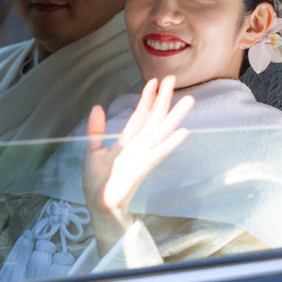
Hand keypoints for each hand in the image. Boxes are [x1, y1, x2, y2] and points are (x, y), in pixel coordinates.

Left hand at [82, 76, 193, 252]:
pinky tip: (183, 131)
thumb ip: (96, 129)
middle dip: (163, 98)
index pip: (140, 114)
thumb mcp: (92, 150)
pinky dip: (170, 142)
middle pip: (154, 117)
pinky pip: (159, 152)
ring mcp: (143, 155)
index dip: (146, 98)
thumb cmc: (97, 181)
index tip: (153, 81)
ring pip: (161, 130)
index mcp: (127, 141)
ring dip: (174, 115)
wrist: (98, 203)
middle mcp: (139, 146)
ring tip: (188, 99)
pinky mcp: (143, 167)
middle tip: (172, 78)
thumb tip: (97, 107)